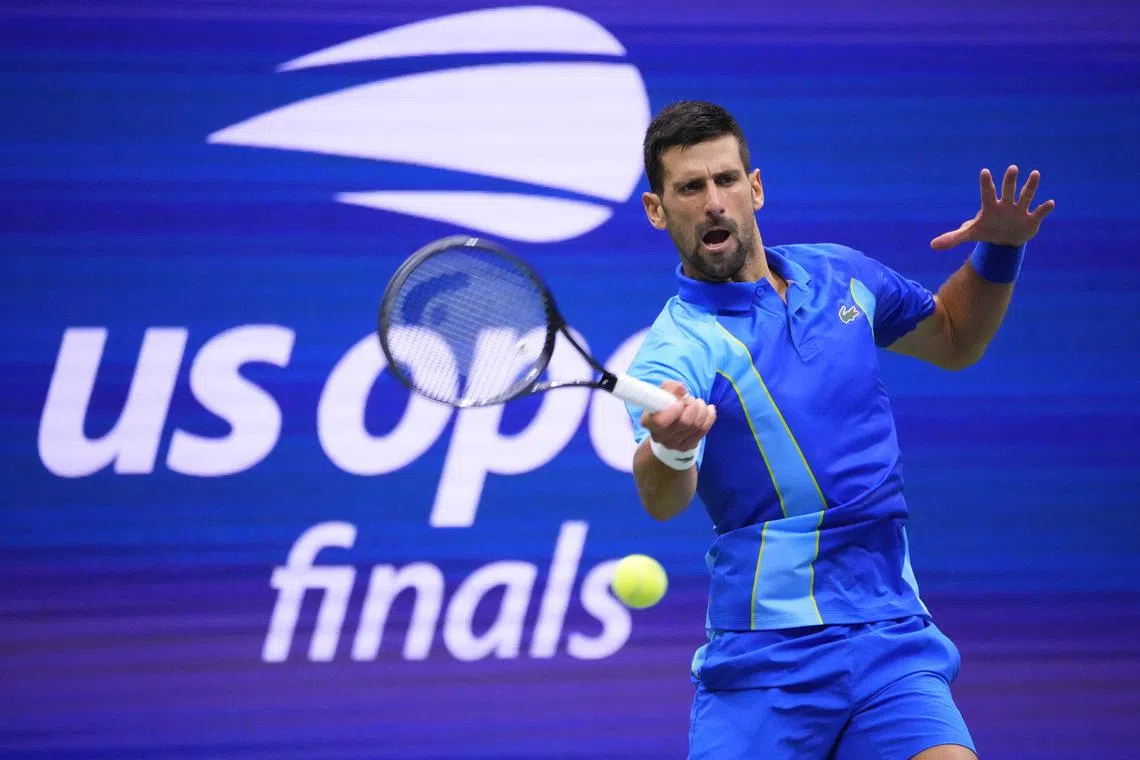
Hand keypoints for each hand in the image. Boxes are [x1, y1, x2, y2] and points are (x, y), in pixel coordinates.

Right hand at [641, 380, 715, 450]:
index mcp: (649, 422)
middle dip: (692, 406)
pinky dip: (710, 416)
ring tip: (698, 402)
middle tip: (691, 399)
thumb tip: (681, 388)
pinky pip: (704, 430)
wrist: (667, 430)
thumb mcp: (662, 395)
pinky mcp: (688, 446)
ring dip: (702, 409)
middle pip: (684, 423)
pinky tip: (708, 409)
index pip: (661, 421)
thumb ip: (670, 388)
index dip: (674, 410)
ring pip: (696, 426)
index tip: (681, 401)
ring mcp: (675, 444)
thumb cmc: (664, 408)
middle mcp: (660, 436)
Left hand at [930, 166, 1055, 249]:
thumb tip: (932, 245)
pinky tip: (1050, 203)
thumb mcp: (969, 235)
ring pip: (1026, 196)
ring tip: (1035, 173)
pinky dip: (1044, 209)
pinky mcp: (1031, 219)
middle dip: (1010, 181)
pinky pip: (1039, 212)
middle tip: (1012, 168)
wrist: (1004, 240)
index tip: (984, 171)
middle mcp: (1006, 205)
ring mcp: (1020, 210)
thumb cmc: (986, 231)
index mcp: (990, 207)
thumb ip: (952, 238)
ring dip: (1030, 186)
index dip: (986, 184)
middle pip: (1008, 191)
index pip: (987, 193)